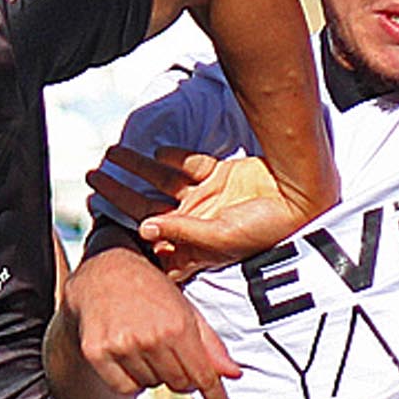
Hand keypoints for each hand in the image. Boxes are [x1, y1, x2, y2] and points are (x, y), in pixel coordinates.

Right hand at [65, 241, 242, 398]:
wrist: (105, 270)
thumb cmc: (151, 289)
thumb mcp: (187, 310)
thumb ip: (210, 345)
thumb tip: (232, 375)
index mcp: (177, 326)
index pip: (203, 376)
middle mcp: (150, 338)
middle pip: (179, 385)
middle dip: (181, 374)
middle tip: (169, 351)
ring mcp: (122, 347)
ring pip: (151, 386)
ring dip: (153, 373)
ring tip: (144, 344)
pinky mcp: (97, 353)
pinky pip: (125, 387)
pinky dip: (130, 379)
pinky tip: (128, 355)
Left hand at [97, 143, 315, 285]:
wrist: (306, 199)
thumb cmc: (270, 228)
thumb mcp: (223, 236)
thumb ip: (183, 231)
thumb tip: (144, 229)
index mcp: (194, 247)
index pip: (151, 244)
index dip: (123, 234)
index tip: (95, 219)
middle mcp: (195, 224)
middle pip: (147, 208)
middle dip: (119, 194)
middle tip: (92, 179)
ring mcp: (206, 199)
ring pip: (162, 183)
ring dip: (137, 169)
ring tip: (111, 155)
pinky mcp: (220, 176)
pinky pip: (189, 164)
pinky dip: (173, 156)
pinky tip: (155, 150)